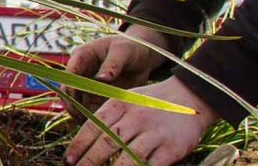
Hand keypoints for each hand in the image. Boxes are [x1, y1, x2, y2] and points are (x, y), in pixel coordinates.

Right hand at [63, 26, 168, 116]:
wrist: (141, 54)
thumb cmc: (129, 47)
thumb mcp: (122, 52)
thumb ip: (112, 64)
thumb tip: (101, 79)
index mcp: (81, 56)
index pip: (69, 73)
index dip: (71, 87)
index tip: (78, 100)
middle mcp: (80, 71)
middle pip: (68, 90)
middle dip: (73, 104)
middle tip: (83, 117)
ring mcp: (88, 84)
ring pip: (76, 102)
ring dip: (81, 113)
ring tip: (93, 123)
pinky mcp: (97, 95)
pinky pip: (90, 108)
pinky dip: (93, 116)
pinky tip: (101, 124)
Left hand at [64, 76, 216, 165]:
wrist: (189, 98)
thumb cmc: (150, 103)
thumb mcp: (125, 100)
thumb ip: (107, 117)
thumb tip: (82, 139)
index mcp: (119, 105)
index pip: (93, 126)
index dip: (79, 145)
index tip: (68, 159)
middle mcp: (135, 118)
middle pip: (108, 142)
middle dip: (90, 160)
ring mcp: (154, 133)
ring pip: (129, 156)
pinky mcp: (172, 148)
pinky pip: (152, 165)